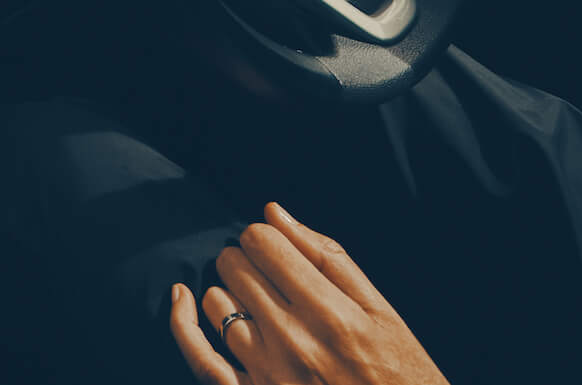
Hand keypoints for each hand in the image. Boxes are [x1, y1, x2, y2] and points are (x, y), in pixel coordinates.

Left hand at [168, 203, 449, 384]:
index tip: (275, 249)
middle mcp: (293, 341)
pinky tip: (182, 297)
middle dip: (248, 259)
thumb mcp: (381, 311)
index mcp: (330, 313)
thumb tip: (273, 212)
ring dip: (230, 291)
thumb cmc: (399, 370)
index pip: (263, 243)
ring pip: (217, 301)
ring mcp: (267, 373)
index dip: (264, 237)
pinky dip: (183, 322)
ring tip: (256, 301)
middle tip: (269, 274)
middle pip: (237, 266)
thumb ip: (328, 257)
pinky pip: (199, 356)